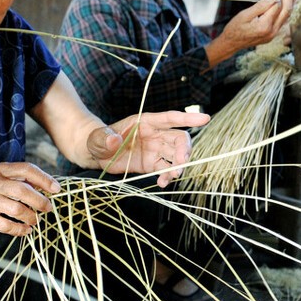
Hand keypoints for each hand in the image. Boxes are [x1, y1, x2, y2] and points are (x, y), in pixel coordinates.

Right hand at [0, 162, 58, 235]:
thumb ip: (15, 178)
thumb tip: (44, 185)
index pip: (25, 169)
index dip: (44, 179)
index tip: (56, 188)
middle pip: (22, 191)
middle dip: (40, 201)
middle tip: (47, 208)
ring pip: (16, 210)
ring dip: (31, 217)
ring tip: (35, 220)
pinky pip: (6, 226)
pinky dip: (19, 230)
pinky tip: (25, 230)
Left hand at [91, 110, 210, 186]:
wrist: (95, 154)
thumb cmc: (97, 139)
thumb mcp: (98, 138)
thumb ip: (105, 138)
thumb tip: (113, 141)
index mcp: (145, 122)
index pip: (170, 118)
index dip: (188, 118)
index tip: (205, 118)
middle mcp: (155, 134)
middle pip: (178, 139)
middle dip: (184, 150)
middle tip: (180, 164)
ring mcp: (155, 150)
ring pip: (176, 155)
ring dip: (179, 166)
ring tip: (171, 177)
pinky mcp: (151, 164)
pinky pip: (166, 169)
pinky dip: (167, 177)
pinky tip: (162, 183)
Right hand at [220, 0, 295, 49]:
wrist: (231, 43)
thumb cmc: (235, 28)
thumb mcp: (245, 14)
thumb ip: (262, 4)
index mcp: (264, 26)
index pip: (276, 6)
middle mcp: (272, 31)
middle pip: (286, 11)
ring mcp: (273, 34)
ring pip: (286, 16)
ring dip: (291, 2)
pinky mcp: (273, 34)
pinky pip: (283, 20)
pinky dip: (286, 10)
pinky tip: (289, 2)